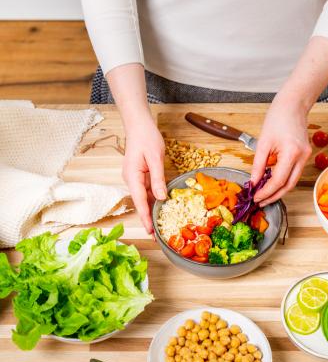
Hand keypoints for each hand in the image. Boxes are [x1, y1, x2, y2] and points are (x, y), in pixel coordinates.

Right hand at [123, 115, 166, 233]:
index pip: (140, 202)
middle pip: (140, 203)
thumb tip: (161, 198)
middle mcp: (131, 180)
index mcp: (132, 177)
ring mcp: (135, 178)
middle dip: (148, 219)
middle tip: (157, 236)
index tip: (150, 232)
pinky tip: (161, 208)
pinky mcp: (140, 176)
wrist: (139, 125)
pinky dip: (153, 200)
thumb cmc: (146, 138)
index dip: (145, 218)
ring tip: (160, 226)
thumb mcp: (155, 158)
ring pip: (144, 198)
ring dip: (151, 211)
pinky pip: (147, 191)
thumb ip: (158, 178)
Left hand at [251, 95, 311, 205]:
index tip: (255, 198)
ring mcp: (306, 157)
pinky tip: (271, 182)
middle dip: (274, 196)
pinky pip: (294, 173)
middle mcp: (302, 157)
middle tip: (260, 202)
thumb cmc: (277, 118)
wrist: (293, 105)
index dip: (266, 192)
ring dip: (278, 190)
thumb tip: (253, 182)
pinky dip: (283, 180)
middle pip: (289, 186)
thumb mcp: (262, 143)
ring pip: (293, 181)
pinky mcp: (305, 155)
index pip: (278, 181)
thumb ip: (258, 165)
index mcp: (291, 153)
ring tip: (264, 194)